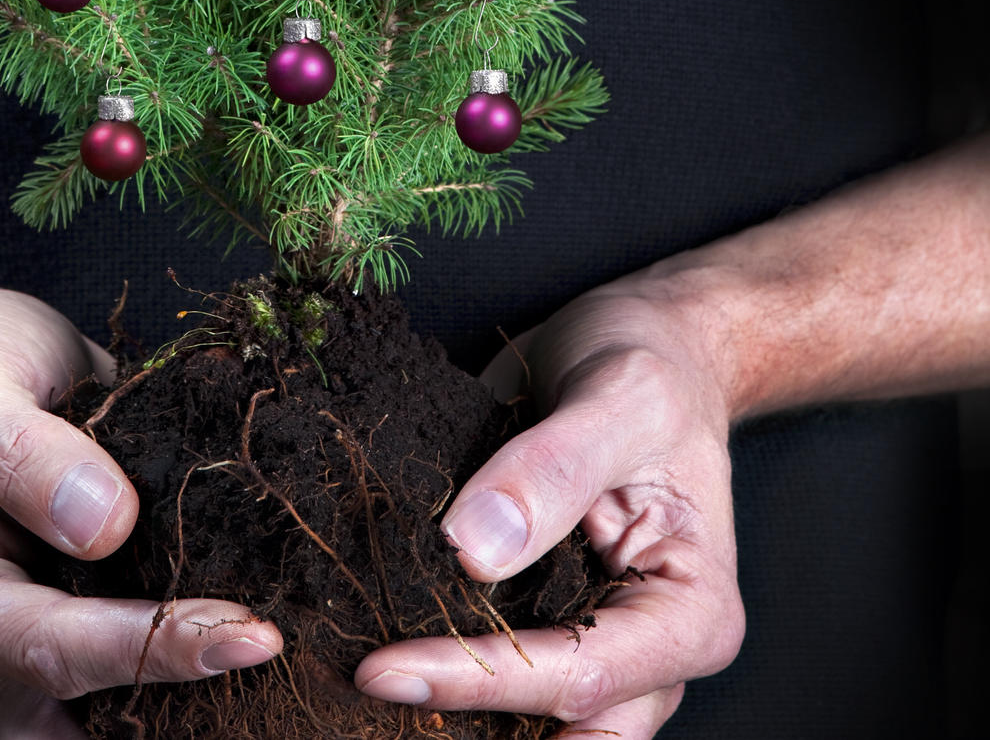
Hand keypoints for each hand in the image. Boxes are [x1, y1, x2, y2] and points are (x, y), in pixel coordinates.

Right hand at [0, 287, 281, 736]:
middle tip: (276, 662)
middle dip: (179, 710)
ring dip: (191, 709)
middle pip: (81, 719)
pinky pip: (138, 679)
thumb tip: (103, 525)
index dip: (151, 648)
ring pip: (110, 721)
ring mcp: (37, 643)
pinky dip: (194, 676)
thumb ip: (22, 449)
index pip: (53, 650)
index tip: (249, 632)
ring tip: (282, 675)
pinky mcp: (88, 622)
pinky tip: (262, 642)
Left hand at [354, 288, 743, 738]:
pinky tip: (373, 658)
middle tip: (368, 691)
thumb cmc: (651, 371)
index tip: (381, 669)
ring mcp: (595, 646)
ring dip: (449, 718)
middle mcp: (650, 652)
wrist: (646, 352)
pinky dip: (441, 678)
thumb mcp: (617, 397)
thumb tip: (472, 552)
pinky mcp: (545, 626)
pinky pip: (495, 678)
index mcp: (691, 614)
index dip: (479, 679)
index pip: (580, 674)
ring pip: (527, 724)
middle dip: (466, 726)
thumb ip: (553, 469)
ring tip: (362, 688)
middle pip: (561, 726)